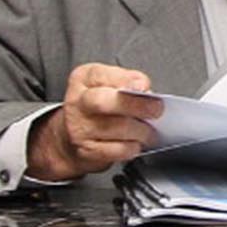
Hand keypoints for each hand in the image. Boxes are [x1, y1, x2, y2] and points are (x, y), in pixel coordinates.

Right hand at [26, 63, 159, 180]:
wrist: (71, 138)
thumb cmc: (97, 107)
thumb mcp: (108, 83)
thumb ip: (127, 80)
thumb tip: (145, 89)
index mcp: (83, 79)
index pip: (101, 75)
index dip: (125, 80)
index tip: (143, 86)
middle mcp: (78, 102)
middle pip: (104, 102)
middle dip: (135, 105)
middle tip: (155, 110)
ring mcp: (80, 128)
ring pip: (116, 128)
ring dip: (141, 130)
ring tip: (148, 130)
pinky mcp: (87, 151)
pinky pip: (117, 150)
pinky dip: (132, 147)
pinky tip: (135, 143)